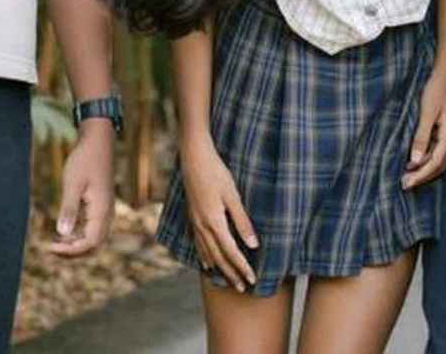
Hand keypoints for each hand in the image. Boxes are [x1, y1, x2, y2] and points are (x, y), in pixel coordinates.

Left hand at [47, 126, 115, 256]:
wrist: (97, 142)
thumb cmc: (84, 160)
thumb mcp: (72, 184)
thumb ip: (68, 209)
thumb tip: (61, 233)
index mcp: (102, 210)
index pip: (90, 243)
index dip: (71, 251)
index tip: (51, 247)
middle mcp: (107, 213)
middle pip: (94, 244)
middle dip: (73, 251)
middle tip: (50, 248)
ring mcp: (106, 210)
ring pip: (94, 238)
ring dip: (76, 244)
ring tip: (55, 243)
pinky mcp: (101, 205)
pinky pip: (93, 228)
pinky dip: (79, 234)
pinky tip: (64, 232)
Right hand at [181, 143, 258, 291]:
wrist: (193, 158)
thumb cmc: (216, 173)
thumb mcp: (233, 196)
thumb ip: (242, 221)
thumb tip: (253, 245)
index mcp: (214, 222)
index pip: (231, 252)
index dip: (242, 267)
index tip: (252, 279)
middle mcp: (202, 227)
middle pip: (219, 257)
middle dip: (231, 273)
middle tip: (242, 288)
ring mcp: (195, 223)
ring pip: (207, 253)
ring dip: (219, 268)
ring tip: (227, 280)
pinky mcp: (192, 217)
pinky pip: (198, 244)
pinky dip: (204, 256)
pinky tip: (207, 263)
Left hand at [402, 64, 445, 188]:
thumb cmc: (437, 87)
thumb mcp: (426, 111)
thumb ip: (421, 136)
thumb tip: (415, 160)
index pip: (435, 163)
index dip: (420, 175)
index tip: (405, 183)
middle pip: (440, 165)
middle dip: (422, 176)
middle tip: (404, 184)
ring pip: (440, 158)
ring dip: (425, 168)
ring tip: (407, 174)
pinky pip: (440, 149)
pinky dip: (428, 157)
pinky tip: (416, 158)